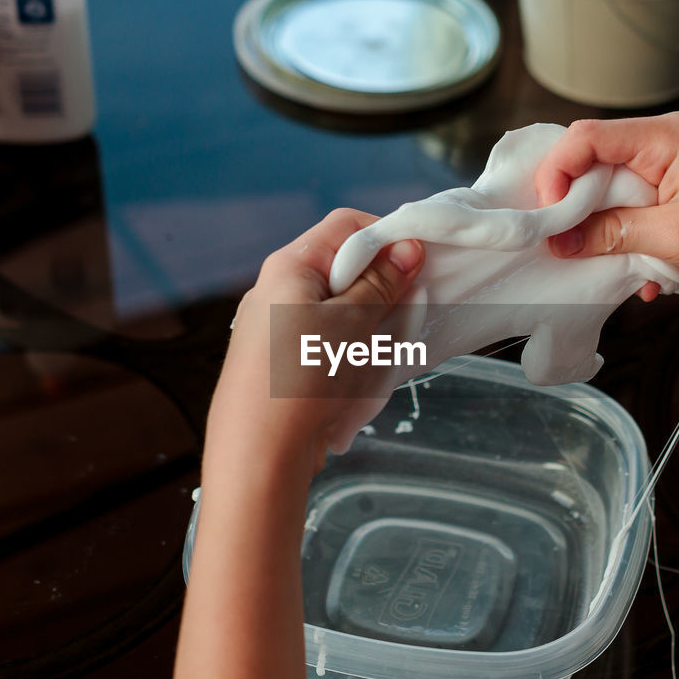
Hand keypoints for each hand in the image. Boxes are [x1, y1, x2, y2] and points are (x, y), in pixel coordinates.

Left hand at [205, 208, 423, 482]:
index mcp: (289, 266)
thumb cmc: (304, 379)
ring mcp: (273, 326)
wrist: (259, 451)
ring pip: (335, 306)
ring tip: (383, 347)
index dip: (387, 237)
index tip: (419, 263)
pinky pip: (322, 338)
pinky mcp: (276, 361)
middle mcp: (274, 289)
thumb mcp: (354, 323)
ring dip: (367, 321)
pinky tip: (359, 373)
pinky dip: (348, 347)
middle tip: (407, 308)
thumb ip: (382, 282)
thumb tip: (408, 247)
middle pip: (340, 267)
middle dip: (380, 285)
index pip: (346, 227)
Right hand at [535, 112, 678, 305]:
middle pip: (597, 164)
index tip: (546, 212)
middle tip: (563, 241)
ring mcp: (676, 170)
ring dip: (605, 231)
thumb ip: (612, 233)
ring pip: (614, 193)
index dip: (557, 171)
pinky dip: (630, 242)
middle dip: (576, 206)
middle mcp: (669, 144)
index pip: (589, 137)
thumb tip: (561, 239)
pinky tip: (645, 275)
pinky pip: (637, 213)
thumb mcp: (675, 237)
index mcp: (669, 136)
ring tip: (607, 262)